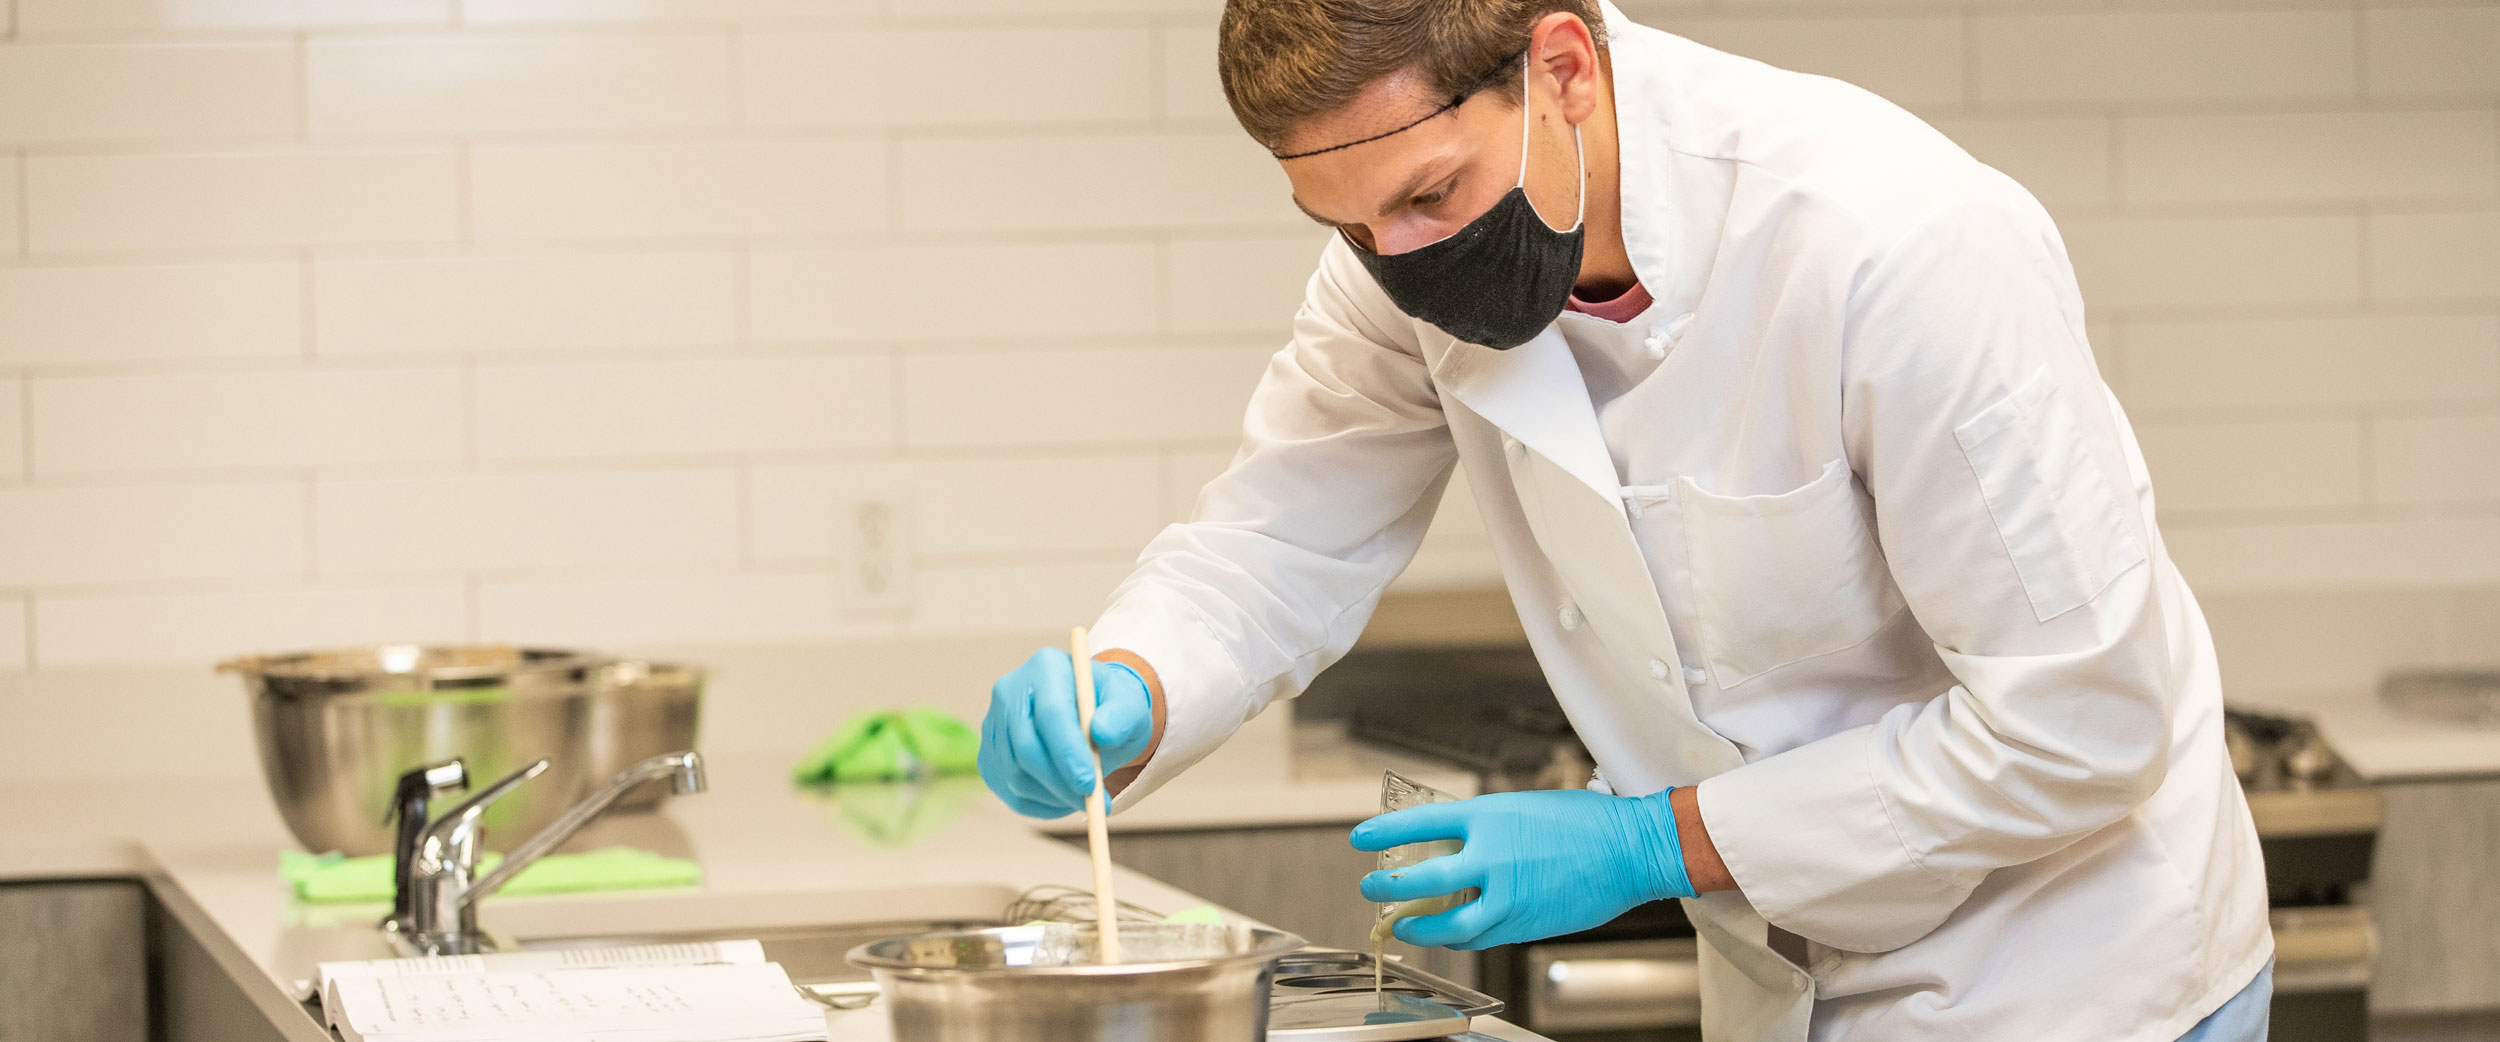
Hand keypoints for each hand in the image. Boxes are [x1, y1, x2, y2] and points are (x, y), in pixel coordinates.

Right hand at [977, 648, 1153, 818]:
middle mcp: (1010, 690)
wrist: (1090, 714)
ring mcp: (993, 722)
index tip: (1089, 783)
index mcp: (1046, 667)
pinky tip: (1064, 796)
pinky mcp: (988, 752)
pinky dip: (1039, 803)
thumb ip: (1121, 716)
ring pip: (1015, 774)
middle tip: (1092, 803)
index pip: (1051, 713)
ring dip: (1053, 796)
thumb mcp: (1129, 706)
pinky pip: (1008, 790)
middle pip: (1025, 747)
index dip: (1068, 752)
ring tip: (1085, 797)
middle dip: (1060, 783)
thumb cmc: (1111, 708)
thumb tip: (1103, 733)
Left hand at [1352, 787, 1693, 949]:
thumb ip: (1485, 828)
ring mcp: (1506, 895)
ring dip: (1417, 927)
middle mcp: (1491, 856)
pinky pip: (1479, 935)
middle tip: (1371, 887)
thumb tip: (1453, 844)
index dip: (1384, 832)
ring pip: (1445, 924)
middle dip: (1387, 887)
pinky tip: (1449, 932)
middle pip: (1419, 879)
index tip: (1361, 838)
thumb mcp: (1523, 808)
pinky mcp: (1523, 924)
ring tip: (1402, 925)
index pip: (1420, 822)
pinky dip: (1459, 936)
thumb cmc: (1585, 824)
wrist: (1631, 850)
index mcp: (1489, 816)